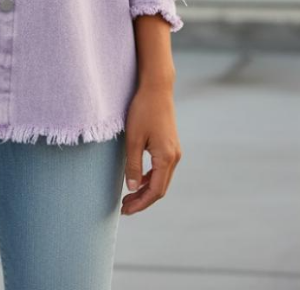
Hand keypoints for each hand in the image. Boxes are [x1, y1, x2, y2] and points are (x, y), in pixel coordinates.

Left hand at [121, 81, 181, 214]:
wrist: (157, 89)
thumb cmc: (143, 111)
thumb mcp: (133, 139)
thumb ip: (132, 165)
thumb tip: (132, 188)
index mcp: (166, 158)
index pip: (155, 191)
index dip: (141, 203)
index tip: (126, 210)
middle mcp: (174, 157)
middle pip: (160, 188)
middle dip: (143, 200)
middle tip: (124, 208)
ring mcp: (174, 151)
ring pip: (162, 179)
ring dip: (146, 190)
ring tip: (129, 197)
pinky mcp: (171, 145)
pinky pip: (162, 169)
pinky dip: (150, 178)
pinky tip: (138, 179)